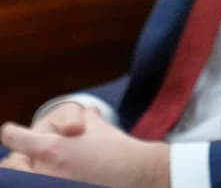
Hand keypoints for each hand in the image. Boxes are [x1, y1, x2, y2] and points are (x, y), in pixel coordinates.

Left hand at [1, 108, 169, 187]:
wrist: (138, 173)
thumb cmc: (120, 150)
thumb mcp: (100, 127)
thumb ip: (86, 117)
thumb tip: (88, 111)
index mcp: (50, 148)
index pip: (15, 137)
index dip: (12, 133)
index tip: (11, 132)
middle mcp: (44, 170)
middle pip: (10, 165)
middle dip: (17, 160)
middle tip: (24, 158)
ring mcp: (50, 186)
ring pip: (22, 179)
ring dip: (28, 173)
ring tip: (39, 170)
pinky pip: (39, 186)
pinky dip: (43, 180)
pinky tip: (56, 176)